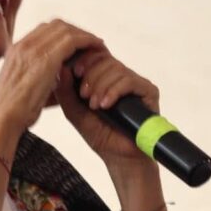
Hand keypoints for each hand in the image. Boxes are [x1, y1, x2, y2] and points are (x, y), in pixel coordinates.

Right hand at [0, 19, 104, 135]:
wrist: (2, 118)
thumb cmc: (13, 111)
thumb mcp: (23, 88)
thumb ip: (40, 77)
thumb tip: (62, 78)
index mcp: (16, 50)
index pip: (44, 30)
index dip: (64, 33)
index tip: (77, 43)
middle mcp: (24, 45)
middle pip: (56, 25)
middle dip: (76, 31)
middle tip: (90, 42)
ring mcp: (33, 49)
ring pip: (65, 29)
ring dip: (84, 35)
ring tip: (96, 45)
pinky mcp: (45, 59)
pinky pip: (73, 40)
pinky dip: (87, 41)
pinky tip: (97, 48)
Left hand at [52, 45, 161, 166]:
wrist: (119, 156)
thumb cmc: (100, 134)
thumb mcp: (75, 112)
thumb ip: (66, 91)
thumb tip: (62, 68)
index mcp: (104, 77)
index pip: (95, 55)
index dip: (85, 59)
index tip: (76, 72)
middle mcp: (121, 76)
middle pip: (105, 59)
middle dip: (91, 75)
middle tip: (84, 95)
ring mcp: (135, 82)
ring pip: (116, 69)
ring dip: (101, 86)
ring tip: (95, 106)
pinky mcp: (148, 91)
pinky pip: (129, 81)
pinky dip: (114, 91)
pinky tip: (106, 105)